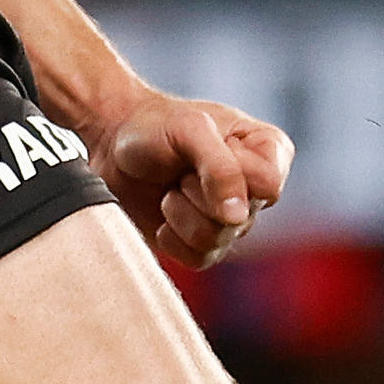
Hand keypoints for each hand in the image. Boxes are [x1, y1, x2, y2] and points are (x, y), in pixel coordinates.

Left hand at [98, 87, 292, 268]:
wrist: (114, 145)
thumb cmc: (156, 125)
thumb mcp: (190, 129)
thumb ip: (220, 167)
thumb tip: (237, 216)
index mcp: (267, 150)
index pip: (268, 184)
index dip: (231, 176)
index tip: (204, 153)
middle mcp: (254, 189)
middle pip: (239, 218)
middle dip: (197, 193)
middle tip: (181, 168)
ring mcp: (230, 220)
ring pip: (215, 241)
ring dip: (179, 213)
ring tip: (170, 188)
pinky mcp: (203, 244)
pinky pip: (198, 258)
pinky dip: (171, 235)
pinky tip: (164, 211)